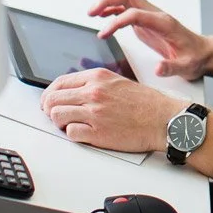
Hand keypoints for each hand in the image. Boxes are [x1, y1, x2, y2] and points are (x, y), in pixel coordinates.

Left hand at [42, 68, 180, 152]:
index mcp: (98, 77)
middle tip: (54, 115)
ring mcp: (94, 113)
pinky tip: (83, 132)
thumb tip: (72, 91)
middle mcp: (93, 92)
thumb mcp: (118, 82)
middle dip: (49, 109)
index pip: (59, 82)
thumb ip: (94, 84)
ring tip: (71, 124)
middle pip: (52, 100)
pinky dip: (73, 134)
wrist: (163, 120)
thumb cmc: (146, 103)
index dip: (50, 94)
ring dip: (60, 122)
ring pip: (57, 116)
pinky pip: (70, 133)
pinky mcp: (97, 133)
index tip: (50, 101)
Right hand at [91, 0, 209, 79]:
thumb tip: (158, 69)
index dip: (117, 21)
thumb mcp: (186, 66)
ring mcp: (151, 17)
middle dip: (108, 0)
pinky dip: (113, 9)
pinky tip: (102, 16)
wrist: (203, 53)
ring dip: (108, 2)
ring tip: (91, 13)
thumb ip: (171, 68)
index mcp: (163, 23)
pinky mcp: (147, 22)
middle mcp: (156, 15)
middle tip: (91, 12)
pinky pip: (127, 9)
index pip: (135, 13)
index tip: (104, 34)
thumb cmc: (195, 58)